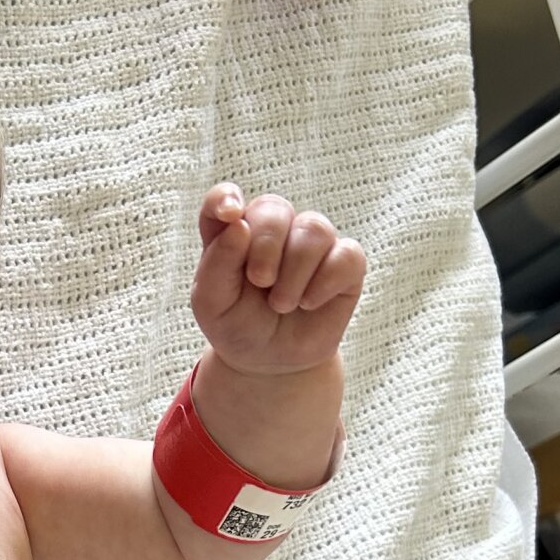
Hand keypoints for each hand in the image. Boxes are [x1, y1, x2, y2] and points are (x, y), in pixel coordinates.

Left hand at [191, 185, 365, 377]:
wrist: (270, 362)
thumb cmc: (237, 325)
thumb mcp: (212, 303)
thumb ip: (217, 263)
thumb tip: (239, 225)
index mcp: (233, 231)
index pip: (224, 198)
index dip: (226, 198)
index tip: (231, 216)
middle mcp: (273, 229)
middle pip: (275, 208)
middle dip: (266, 246)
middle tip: (261, 282)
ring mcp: (311, 243)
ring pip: (314, 228)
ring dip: (295, 271)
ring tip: (282, 304)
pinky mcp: (344, 262)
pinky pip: (347, 254)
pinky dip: (326, 281)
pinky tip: (309, 302)